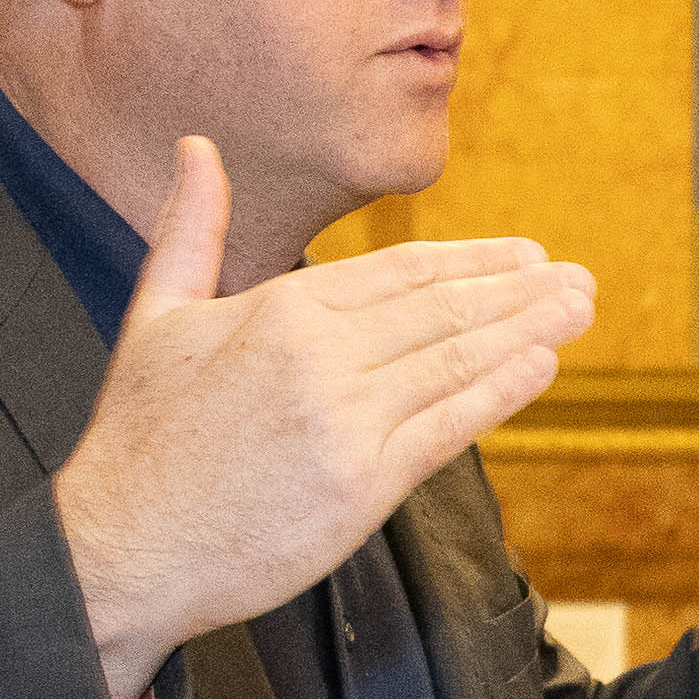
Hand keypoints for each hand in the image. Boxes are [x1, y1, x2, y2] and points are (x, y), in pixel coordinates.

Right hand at [50, 136, 596, 698]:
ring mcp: (344, 422)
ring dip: (527, 332)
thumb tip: (197, 148)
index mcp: (278, 310)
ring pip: (455, 363)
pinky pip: (447, 429)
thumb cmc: (138, 440)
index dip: (471, 261)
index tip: (524, 255)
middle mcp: (319, 357)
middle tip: (577, 278)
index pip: (400, 273)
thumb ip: (191, 231)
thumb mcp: (156, 316)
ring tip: (578, 310)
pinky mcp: (359, 486)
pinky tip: (539, 366)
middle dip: (518, 292)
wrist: (120, 549)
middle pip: (441, 312)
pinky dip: (499, 393)